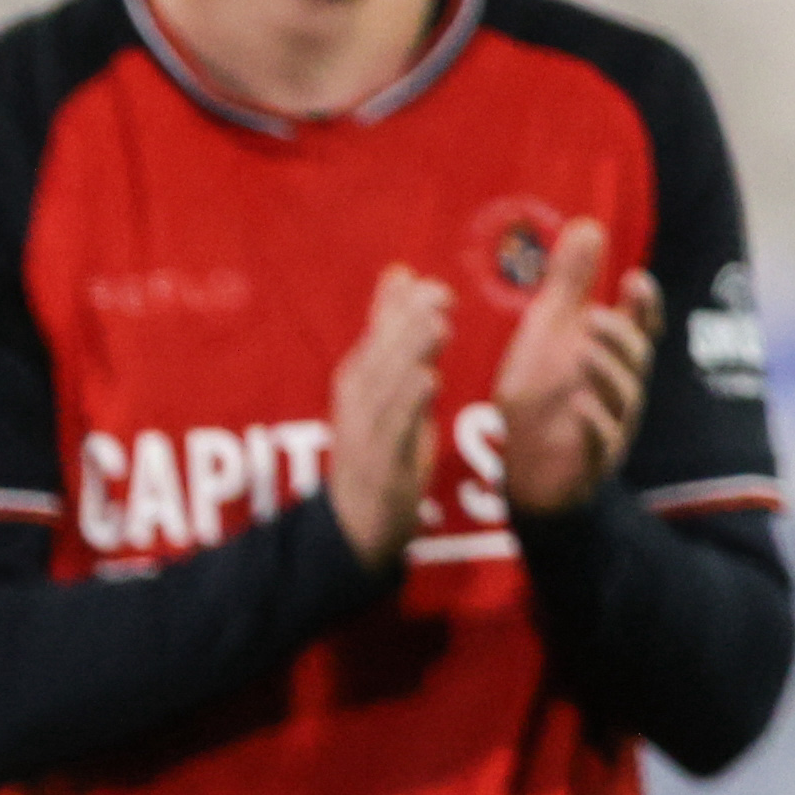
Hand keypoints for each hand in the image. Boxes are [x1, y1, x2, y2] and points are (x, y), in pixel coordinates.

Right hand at [324, 265, 449, 569]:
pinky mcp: (379, 461)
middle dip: (408, 323)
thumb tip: (399, 274)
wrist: (356, 520)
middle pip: (381, 355)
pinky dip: (409, 404)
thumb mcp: (385, 383)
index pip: (377, 335)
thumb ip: (392, 330)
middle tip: (438, 294)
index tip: (430, 283)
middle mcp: (357, 399)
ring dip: (410, 355)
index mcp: (360, 377)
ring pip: (387, 386)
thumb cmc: (379, 447)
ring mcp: (365, 430)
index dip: (399, 308)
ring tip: (437, 325)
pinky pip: (395, 429)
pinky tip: (428, 380)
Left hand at [494, 220, 659, 518]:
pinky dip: (593, 425)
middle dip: (620, 338)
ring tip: (584, 353)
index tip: (635, 280)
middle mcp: (618, 387)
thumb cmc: (546, 395)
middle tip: (595, 317)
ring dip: (606, 374)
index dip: (643, 306)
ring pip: (619, 398)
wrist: (530, 469)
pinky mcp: (589, 459)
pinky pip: (600, 443)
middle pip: (633, 359)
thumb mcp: (551, 333)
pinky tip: (578, 408)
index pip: (640, 325)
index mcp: (611, 355)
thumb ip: (571, 284)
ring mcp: (608, 423)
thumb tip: (589, 225)